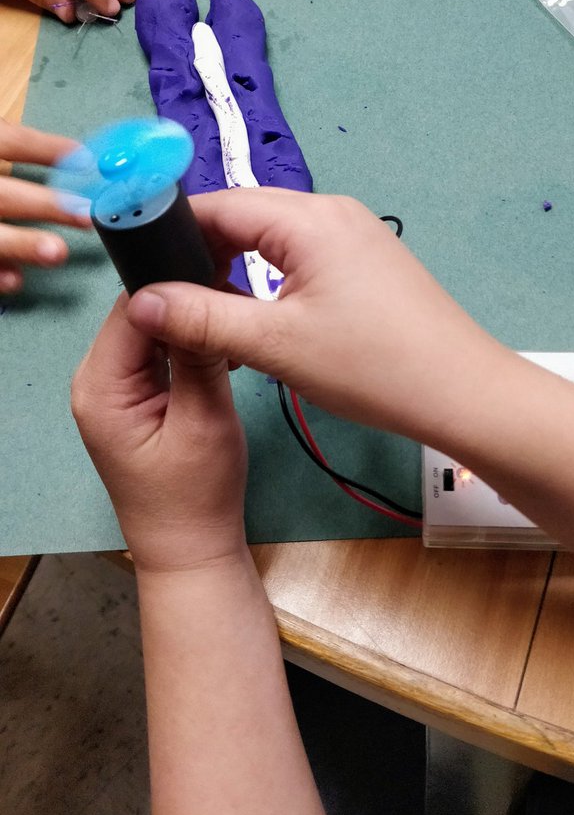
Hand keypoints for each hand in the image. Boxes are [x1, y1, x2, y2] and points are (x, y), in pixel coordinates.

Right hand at [0, 117, 90, 292]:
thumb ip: (5, 145)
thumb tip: (67, 159)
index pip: (5, 139)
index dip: (43, 148)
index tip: (82, 159)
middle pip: (0, 194)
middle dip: (43, 204)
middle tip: (81, 213)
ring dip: (21, 244)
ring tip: (57, 251)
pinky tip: (15, 279)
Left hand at [72, 296, 247, 572]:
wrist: (190, 548)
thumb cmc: (196, 494)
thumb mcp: (206, 419)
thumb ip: (199, 353)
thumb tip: (198, 291)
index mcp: (101, 385)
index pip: (133, 307)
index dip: (175, 280)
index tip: (222, 266)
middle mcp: (95, 379)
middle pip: (138, 312)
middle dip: (183, 297)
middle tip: (235, 288)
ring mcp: (111, 387)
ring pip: (149, 327)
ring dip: (187, 319)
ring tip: (232, 314)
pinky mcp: (131, 394)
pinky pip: (155, 349)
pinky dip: (184, 341)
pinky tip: (217, 344)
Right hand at [126, 189, 503, 441]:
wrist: (463, 391)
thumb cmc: (374, 365)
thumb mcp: (276, 344)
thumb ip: (203, 317)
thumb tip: (142, 300)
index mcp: (309, 218)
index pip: (218, 204)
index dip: (173, 233)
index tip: (141, 270)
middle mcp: (332, 211)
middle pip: (244, 215)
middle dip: (203, 253)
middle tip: (172, 302)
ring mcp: (354, 233)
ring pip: (271, 237)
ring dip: (236, 268)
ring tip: (211, 316)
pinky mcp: (367, 259)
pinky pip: (300, 253)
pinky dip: (269, 278)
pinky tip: (258, 317)